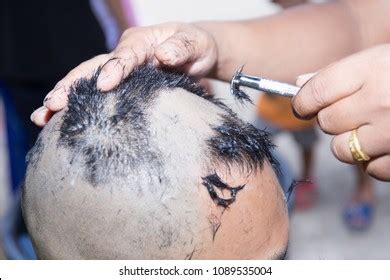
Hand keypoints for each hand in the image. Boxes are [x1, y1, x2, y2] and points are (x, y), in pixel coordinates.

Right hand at [30, 22, 216, 125]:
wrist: (193, 53)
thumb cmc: (195, 47)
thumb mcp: (195, 44)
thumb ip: (182, 48)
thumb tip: (163, 54)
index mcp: (140, 43)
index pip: (124, 56)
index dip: (114, 69)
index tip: (104, 85)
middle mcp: (123, 55)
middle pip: (91, 69)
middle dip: (71, 87)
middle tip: (51, 105)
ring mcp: (118, 71)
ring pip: (86, 82)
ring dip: (64, 99)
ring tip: (41, 117)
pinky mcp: (120, 87)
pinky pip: (96, 96)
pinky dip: (78, 108)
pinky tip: (60, 124)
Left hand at [293, 45, 389, 180]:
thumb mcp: (381, 60)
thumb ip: (339, 73)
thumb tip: (299, 84)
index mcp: (372, 69)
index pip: (314, 92)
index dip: (303, 102)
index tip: (304, 105)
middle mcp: (381, 102)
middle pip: (326, 123)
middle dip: (333, 119)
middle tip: (353, 111)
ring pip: (342, 150)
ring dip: (351, 143)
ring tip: (374, 128)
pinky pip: (370, 169)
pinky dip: (375, 161)